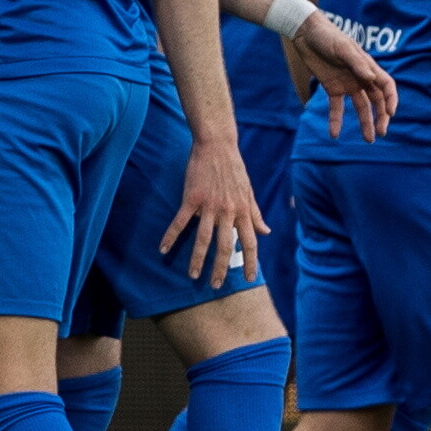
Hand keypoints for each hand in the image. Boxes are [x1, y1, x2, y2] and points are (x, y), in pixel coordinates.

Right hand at [160, 139, 266, 287]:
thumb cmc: (234, 168)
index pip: (250, 242)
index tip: (249, 278)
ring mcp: (209, 206)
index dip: (250, 262)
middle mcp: (228, 211)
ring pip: (203, 239)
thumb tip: (266, 231)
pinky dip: (171, 236)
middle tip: (216, 285)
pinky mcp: (191, 198)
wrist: (217, 145)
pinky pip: (180, 222)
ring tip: (193, 276)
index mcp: (243, 211)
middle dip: (221, 268)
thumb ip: (256, 214)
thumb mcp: (249, 192)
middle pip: (225, 246)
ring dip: (197, 259)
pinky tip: (163, 249)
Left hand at [290, 11, 397, 140]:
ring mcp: (348, 84)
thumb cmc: (329, 36)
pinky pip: (337, 108)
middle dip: (381, 117)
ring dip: (365, 123)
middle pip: (376, 100)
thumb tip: (371, 79)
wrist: (307, 33)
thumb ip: (357, 63)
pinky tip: (334, 134)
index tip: (390, 114)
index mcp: (368, 67)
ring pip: (361, 107)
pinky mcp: (333, 88)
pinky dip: (336, 121)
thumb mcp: (343, 48)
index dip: (391, 100)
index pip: (386, 86)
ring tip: (369, 140)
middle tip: (381, 133)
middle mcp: (361, 77)